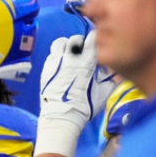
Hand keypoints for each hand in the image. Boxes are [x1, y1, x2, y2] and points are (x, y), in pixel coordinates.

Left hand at [35, 32, 112, 156]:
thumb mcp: (103, 93)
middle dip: (81, 44)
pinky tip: (61, 66)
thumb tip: (109, 71)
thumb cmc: (84, 107)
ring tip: (69, 56)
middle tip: (83, 54)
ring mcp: (55, 62)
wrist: (61, 117)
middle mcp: (70, 58)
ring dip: (66, 47)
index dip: (95, 40)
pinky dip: (57, 56)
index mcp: (86, 62)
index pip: (92, 39)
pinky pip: (52, 54)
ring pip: (61, 42)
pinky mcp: (46, 68)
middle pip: (76, 39)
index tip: (96, 46)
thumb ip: (108, 78)